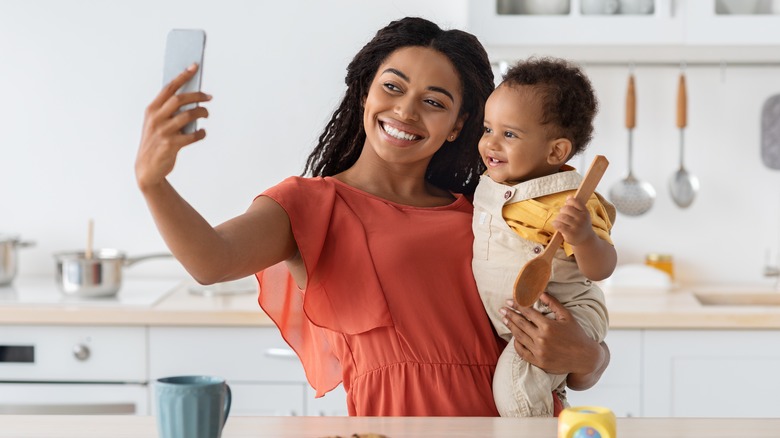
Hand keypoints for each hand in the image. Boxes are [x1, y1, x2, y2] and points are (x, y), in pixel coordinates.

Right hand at [136, 64, 211, 190]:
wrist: (147, 169)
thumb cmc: (155, 143)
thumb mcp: (155, 124)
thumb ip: (167, 111)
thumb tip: (191, 98)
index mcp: (151, 110)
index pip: (169, 88)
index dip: (182, 76)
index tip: (194, 66)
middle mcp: (156, 118)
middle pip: (180, 99)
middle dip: (197, 95)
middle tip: (208, 97)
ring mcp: (163, 131)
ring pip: (188, 115)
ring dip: (201, 112)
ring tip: (206, 114)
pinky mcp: (171, 145)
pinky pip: (192, 135)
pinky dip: (200, 133)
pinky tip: (202, 133)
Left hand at [500, 293, 602, 375]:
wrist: (585, 358)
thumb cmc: (577, 334)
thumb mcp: (567, 316)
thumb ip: (553, 304)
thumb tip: (540, 293)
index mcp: (548, 326)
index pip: (527, 312)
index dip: (517, 305)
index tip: (509, 301)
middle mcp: (542, 339)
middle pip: (520, 324)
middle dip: (509, 315)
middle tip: (502, 309)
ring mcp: (539, 352)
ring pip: (519, 337)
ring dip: (510, 327)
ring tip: (505, 320)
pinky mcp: (538, 362)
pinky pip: (522, 352)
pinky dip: (516, 344)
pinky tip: (513, 337)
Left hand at [552, 196, 593, 245]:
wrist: (585, 240)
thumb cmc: (581, 225)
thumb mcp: (582, 214)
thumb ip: (576, 206)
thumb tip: (569, 196)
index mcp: (585, 212)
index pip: (575, 201)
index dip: (569, 201)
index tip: (567, 205)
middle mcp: (582, 219)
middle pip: (566, 208)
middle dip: (562, 211)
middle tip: (563, 215)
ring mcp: (577, 226)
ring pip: (562, 217)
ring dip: (558, 218)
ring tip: (559, 221)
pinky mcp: (570, 233)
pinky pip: (559, 225)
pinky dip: (555, 223)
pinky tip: (556, 224)